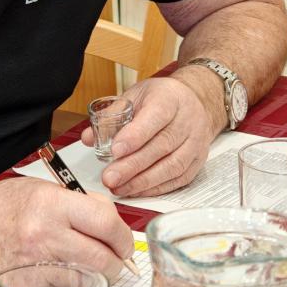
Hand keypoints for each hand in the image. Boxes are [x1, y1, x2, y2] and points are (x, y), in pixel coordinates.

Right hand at [0, 178, 133, 286]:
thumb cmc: (2, 208)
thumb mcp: (42, 189)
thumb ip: (81, 203)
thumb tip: (114, 224)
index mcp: (51, 205)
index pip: (106, 224)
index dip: (123, 236)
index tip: (123, 242)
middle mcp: (44, 237)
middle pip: (103, 260)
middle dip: (115, 262)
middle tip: (113, 259)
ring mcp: (35, 269)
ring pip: (89, 283)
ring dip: (94, 278)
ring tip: (82, 265)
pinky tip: (58, 275)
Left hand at [80, 76, 212, 197]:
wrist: (194, 102)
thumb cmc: (161, 99)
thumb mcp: (135, 95)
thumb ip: (111, 116)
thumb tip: (88, 138)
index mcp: (170, 99)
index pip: (155, 117)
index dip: (135, 135)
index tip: (115, 150)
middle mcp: (187, 121)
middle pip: (162, 146)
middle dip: (133, 165)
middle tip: (110, 177)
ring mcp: (195, 142)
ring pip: (172, 166)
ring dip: (143, 181)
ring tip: (119, 187)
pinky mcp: (198, 161)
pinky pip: (178, 179)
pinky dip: (156, 187)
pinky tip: (137, 190)